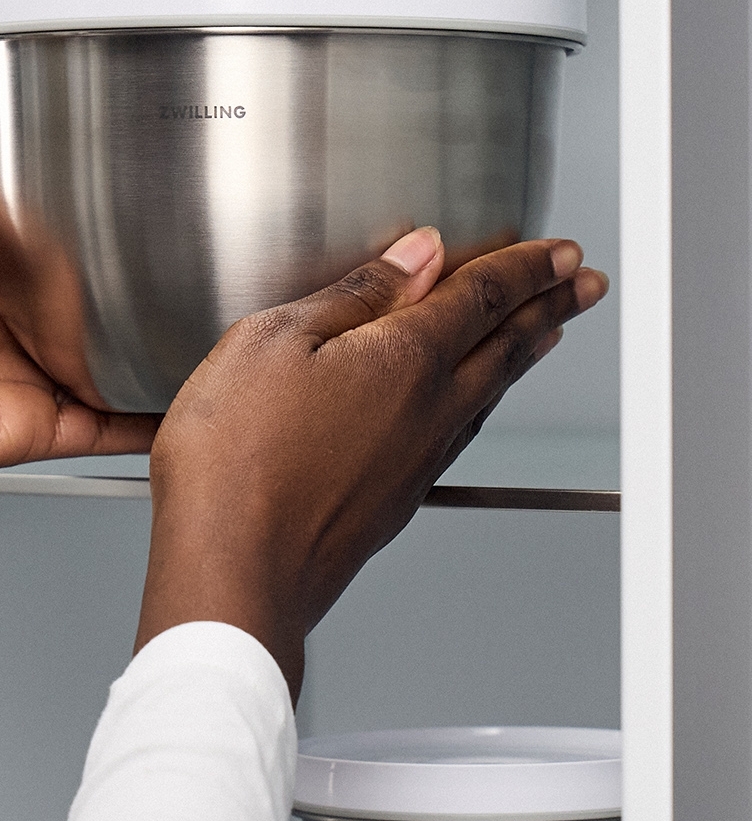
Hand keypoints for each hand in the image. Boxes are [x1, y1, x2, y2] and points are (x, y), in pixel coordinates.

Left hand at [0, 173, 155, 512]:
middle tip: (162, 279)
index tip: (113, 232)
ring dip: (131, 360)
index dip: (67, 251)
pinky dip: (132, 421)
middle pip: (62, 318)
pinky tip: (171, 401)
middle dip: (107, 305)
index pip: (26, 263)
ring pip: (84, 371)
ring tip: (190, 335)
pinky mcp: (12, 429)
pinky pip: (86, 426)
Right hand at [137, 227, 608, 698]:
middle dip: (551, 306)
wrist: (235, 568)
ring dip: (526, 353)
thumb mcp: (272, 340)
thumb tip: (414, 257)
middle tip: (585, 284)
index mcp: (404, 359)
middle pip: (508, 346)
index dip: (526, 266)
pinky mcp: (396, 500)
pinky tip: (472, 404)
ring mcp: (417, 461)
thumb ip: (351, 295)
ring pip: (491, 393)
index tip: (559, 251)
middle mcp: (429, 411)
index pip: (483, 296)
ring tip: (547, 332)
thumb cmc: (236, 458)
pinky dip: (486, 400)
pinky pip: (464, 432)